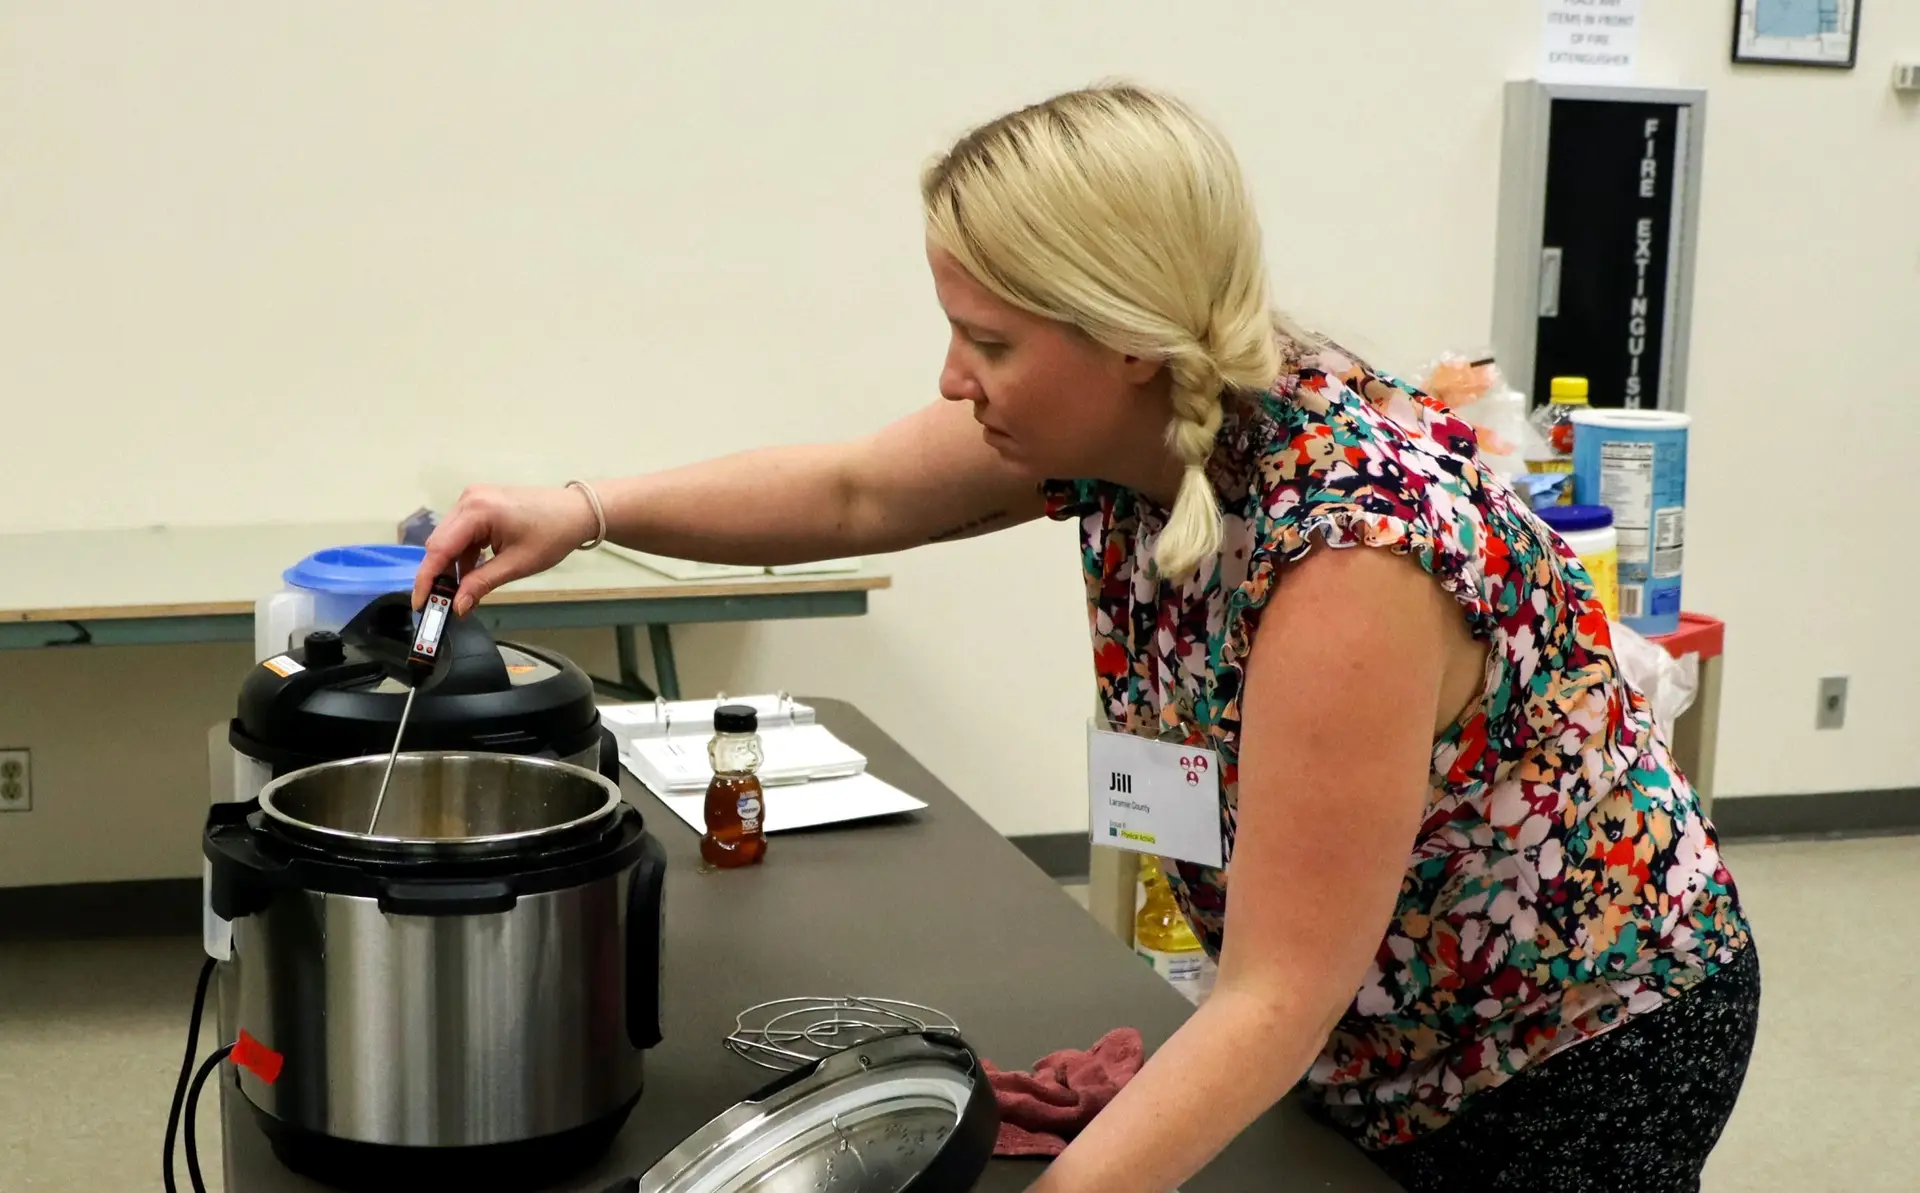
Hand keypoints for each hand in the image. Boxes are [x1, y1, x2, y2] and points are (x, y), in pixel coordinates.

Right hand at [414, 483, 597, 614]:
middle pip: (440, 543)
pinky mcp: (480, 504)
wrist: (577, 512)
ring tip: (462, 593)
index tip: (420, 604)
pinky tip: (473, 574)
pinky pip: (462, 533)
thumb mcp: (516, 565)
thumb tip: (457, 605)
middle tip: (442, 604)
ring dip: (453, 566)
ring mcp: (473, 499)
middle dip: (439, 575)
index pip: (439, 549)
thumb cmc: (553, 534)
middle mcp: (469, 499)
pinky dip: (464, 555)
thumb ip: (482, 584)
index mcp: (478, 510)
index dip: (427, 579)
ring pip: (449, 539)